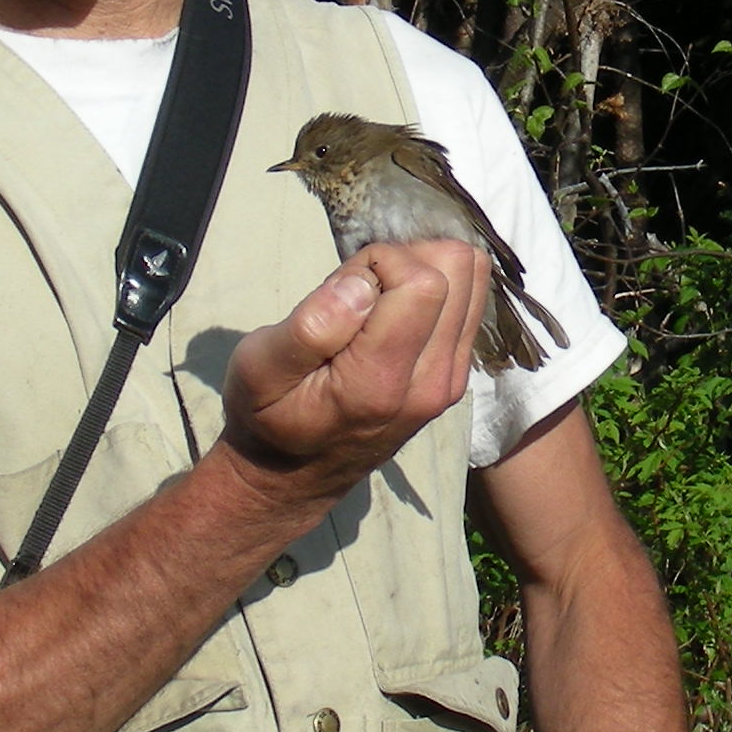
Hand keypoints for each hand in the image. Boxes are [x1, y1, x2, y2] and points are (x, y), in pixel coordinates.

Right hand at [221, 239, 485, 497]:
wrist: (297, 473)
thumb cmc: (270, 414)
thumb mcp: (259, 368)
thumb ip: (311, 326)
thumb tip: (363, 285)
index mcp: (382, 381)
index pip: (424, 281)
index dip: (381, 261)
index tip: (343, 288)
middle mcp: (432, 381)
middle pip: (460, 269)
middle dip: (407, 258)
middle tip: (361, 289)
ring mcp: (452, 380)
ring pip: (472, 279)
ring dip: (422, 271)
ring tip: (376, 302)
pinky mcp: (457, 374)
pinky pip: (468, 302)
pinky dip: (434, 291)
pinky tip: (393, 315)